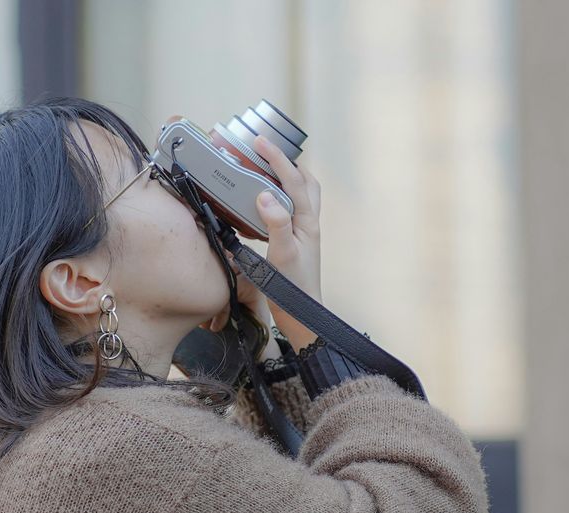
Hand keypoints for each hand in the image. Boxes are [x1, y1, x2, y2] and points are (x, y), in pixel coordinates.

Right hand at [248, 134, 321, 349]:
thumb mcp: (282, 255)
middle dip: (287, 163)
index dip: (276, 158)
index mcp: (307, 222)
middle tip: (265, 152)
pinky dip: (279, 199)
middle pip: (305, 182)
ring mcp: (304, 233)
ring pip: (301, 196)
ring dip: (286, 179)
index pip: (292, 180)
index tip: (259, 141)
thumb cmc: (294, 289)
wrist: (302, 316)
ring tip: (263, 171)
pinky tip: (262, 205)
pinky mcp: (296, 242)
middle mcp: (309, 223)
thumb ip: (276, 224)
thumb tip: (264, 195)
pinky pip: (290, 211)